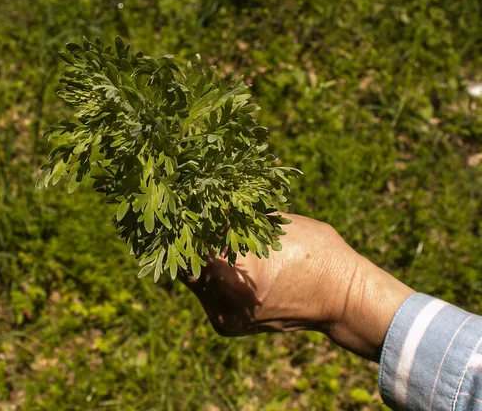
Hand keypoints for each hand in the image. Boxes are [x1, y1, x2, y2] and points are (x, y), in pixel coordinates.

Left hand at [180, 214, 413, 361]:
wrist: (342, 300)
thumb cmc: (314, 253)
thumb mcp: (274, 224)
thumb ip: (235, 218)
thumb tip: (205, 202)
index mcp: (232, 274)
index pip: (188, 243)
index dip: (185, 221)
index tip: (184, 203)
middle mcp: (222, 301)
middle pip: (183, 262)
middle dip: (185, 239)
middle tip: (188, 216)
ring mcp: (223, 316)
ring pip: (192, 278)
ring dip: (194, 255)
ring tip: (200, 232)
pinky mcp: (226, 323)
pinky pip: (204, 293)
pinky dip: (206, 274)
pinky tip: (216, 255)